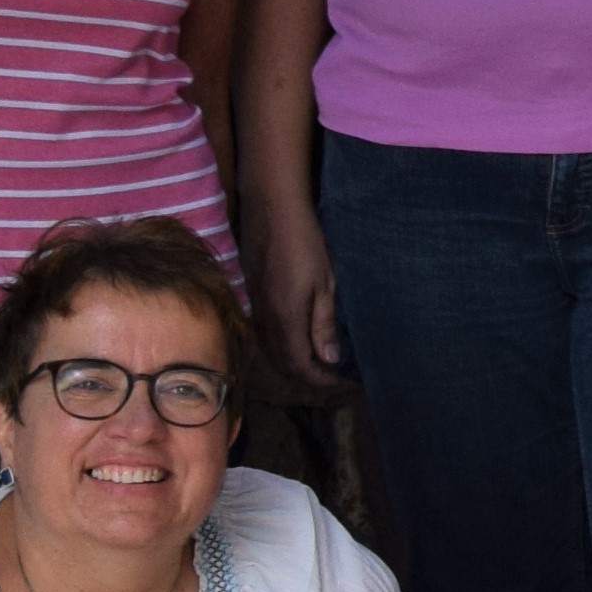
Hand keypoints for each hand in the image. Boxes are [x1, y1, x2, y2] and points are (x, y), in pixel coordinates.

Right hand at [246, 204, 345, 381]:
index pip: (300, 365)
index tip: (341, 381)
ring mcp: (255, 307)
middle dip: (306, 375)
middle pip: (281, 363)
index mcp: (286, 318)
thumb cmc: (306, 243)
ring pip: (269, 349)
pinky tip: (296, 338)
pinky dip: (279, 345)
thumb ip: (323, 323)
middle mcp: (265, 319)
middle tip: (331, 374)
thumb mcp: (325, 284)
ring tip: (316, 360)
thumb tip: (328, 359)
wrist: (272, 210)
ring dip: (291, 361)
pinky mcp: (251, 296)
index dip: (320, 379)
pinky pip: (263, 333)